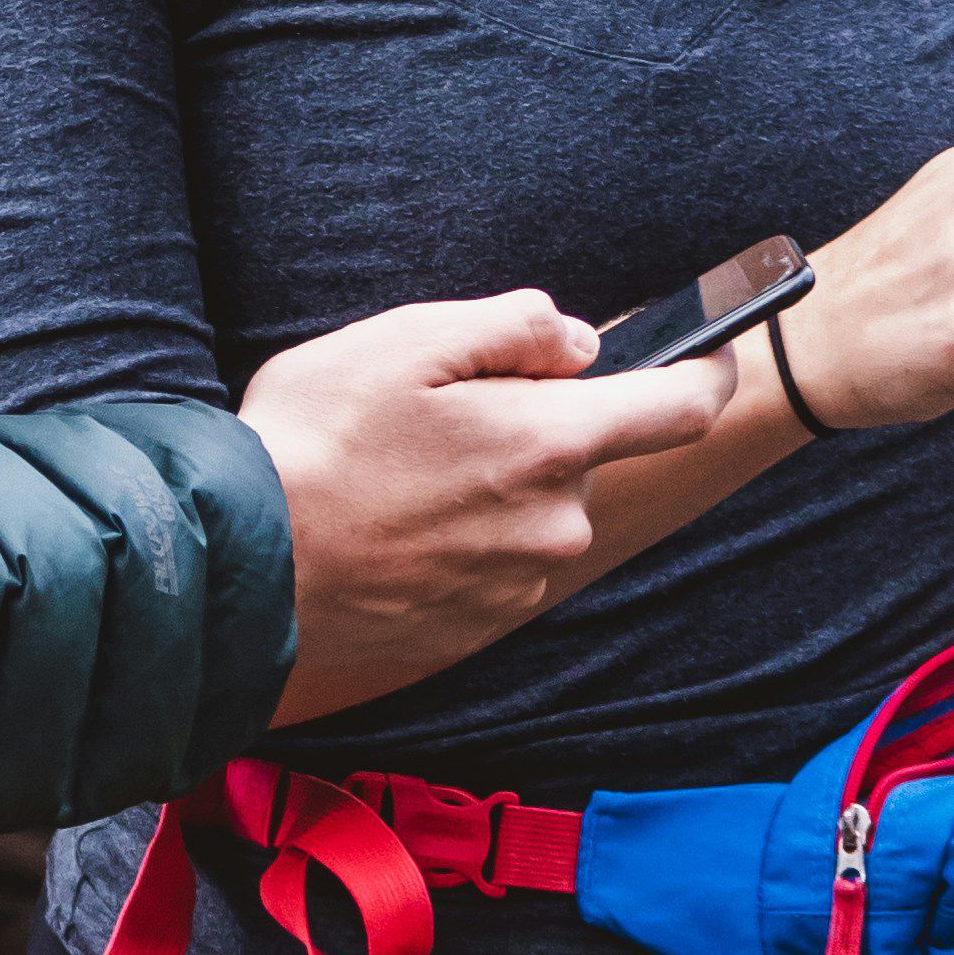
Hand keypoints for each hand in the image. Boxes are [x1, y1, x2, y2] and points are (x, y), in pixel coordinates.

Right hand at [246, 288, 735, 723]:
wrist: (241, 573)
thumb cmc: (312, 444)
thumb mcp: (405, 342)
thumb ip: (514, 327)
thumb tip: (580, 343)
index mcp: (550, 445)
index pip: (680, 407)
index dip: (707, 369)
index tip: (712, 350)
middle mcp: (554, 525)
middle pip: (581, 455)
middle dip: (532, 426)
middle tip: (436, 414)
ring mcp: (518, 584)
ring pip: (534, 511)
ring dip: (490, 485)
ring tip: (395, 475)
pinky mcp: (478, 627)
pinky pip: (495, 562)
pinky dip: (460, 538)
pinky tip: (391, 525)